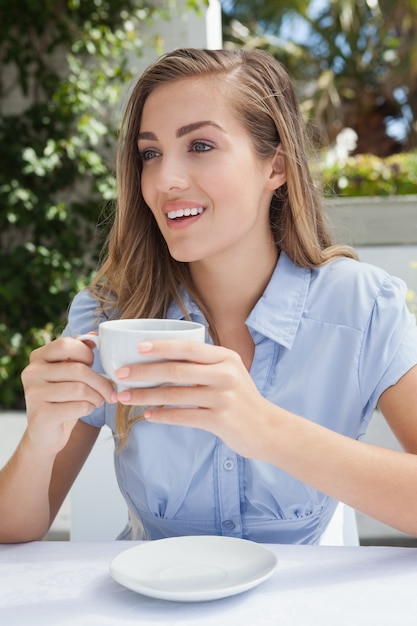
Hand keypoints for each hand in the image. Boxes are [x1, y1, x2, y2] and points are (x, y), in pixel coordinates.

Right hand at [21, 337, 114, 454]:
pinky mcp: (41, 414)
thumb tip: (95, 336)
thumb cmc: (63, 398)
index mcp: (38, 357)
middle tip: (110, 392)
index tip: (95, 366)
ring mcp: (33, 393)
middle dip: (101, 382)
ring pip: (80, 389)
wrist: (46, 432)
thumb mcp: (70, 372)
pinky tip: (87, 409)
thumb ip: (79, 353)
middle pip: (78, 370)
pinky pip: (77, 407)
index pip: (67, 344)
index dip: (87, 354)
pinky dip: (89, 408)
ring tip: (99, 400)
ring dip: (97, 397)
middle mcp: (32, 372)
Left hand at [113, 340, 271, 457]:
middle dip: (144, 371)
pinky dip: (162, 416)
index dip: (160, 346)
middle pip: (176, 369)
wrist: (268, 429)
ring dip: (146, 396)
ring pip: (175, 394)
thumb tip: (162, 359)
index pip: (188, 347)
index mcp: (225, 357)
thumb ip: (204, 365)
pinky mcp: (220, 419)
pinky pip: (183, 416)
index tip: (136, 348)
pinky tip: (147, 416)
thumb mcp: (229, 373)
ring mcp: (223, 397)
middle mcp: (225, 374)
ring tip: (125, 397)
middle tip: (120, 373)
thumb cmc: (241, 400)